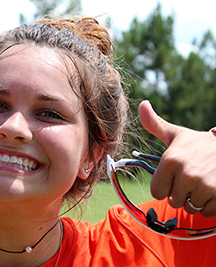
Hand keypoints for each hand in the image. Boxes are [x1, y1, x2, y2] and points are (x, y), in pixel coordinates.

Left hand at [138, 100, 215, 216]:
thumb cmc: (201, 144)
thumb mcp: (177, 134)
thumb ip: (155, 124)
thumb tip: (142, 104)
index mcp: (171, 160)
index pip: (157, 192)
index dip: (164, 187)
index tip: (174, 177)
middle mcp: (186, 174)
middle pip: (173, 201)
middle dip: (180, 193)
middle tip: (191, 179)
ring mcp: (205, 187)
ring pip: (190, 208)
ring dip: (195, 200)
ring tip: (203, 182)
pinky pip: (207, 212)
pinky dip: (210, 205)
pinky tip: (214, 189)